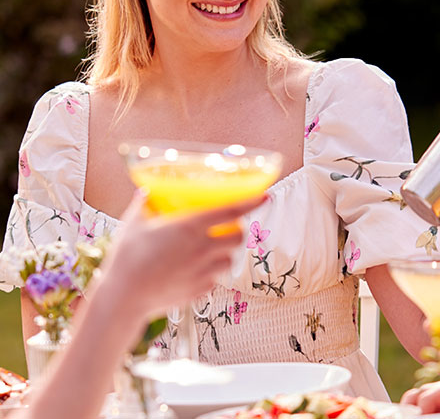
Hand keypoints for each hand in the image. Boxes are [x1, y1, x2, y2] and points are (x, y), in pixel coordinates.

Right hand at [99, 191, 265, 318]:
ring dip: (225, 254)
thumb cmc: (126, 259)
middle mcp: (203, 247)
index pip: (231, 210)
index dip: (251, 202)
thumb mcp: (132, 225)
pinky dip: (210, 274)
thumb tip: (144, 193)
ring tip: (209, 252)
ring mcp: (204, 271)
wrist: (123, 298)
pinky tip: (194, 271)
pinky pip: (215, 280)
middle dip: (237, 231)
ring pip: (230, 260)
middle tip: (227, 229)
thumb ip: (143, 206)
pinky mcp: (200, 290)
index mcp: (190, 226)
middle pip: (238, 237)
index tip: (265, 196)